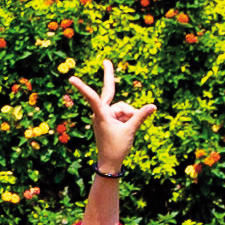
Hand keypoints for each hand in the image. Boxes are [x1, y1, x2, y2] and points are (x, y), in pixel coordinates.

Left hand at [78, 60, 151, 175]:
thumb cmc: (116, 148)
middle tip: (106, 61)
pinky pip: (123, 113)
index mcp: (101, 114)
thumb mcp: (130, 131)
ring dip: (129, 115)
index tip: (71, 79)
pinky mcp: (110, 119)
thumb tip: (153, 106)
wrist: (110, 163)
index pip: (92, 97)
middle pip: (109, 92)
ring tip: (127, 129)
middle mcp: (101, 112)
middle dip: (109, 76)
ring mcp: (105, 115)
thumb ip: (140, 116)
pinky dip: (128, 119)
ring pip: (122, 107)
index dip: (83, 87)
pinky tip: (128, 128)